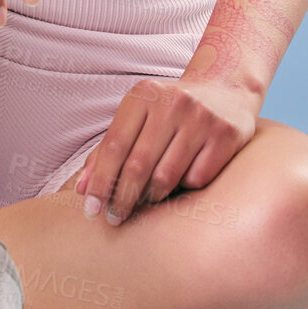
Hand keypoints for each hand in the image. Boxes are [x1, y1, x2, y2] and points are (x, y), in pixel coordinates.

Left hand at [75, 75, 258, 223]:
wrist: (226, 88)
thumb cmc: (170, 111)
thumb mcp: (137, 118)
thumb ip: (107, 150)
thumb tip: (81, 189)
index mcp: (143, 94)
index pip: (114, 145)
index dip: (100, 181)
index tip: (92, 209)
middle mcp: (172, 102)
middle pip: (138, 164)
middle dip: (122, 198)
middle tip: (114, 219)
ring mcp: (201, 117)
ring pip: (166, 177)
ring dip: (152, 197)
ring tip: (147, 201)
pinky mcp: (226, 135)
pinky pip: (197, 179)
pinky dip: (185, 188)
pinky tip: (182, 183)